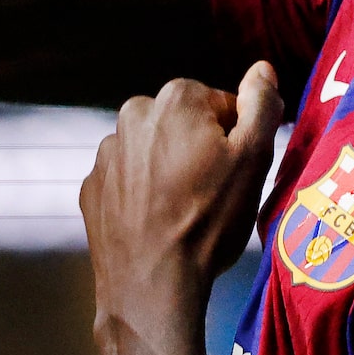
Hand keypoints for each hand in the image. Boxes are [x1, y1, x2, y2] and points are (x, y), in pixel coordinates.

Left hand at [82, 63, 283, 331]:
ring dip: (168, 171)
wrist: (151, 285)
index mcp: (176, 99)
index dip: (235, 140)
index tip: (235, 174)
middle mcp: (132, 114)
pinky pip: (126, 180)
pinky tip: (156, 223)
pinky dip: (141, 194)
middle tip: (212, 195)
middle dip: (198, 150)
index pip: (221, 105)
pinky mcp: (91, 187)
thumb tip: (263, 69)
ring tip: (183, 213)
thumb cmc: (208, 221)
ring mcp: (106, 153)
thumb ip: (261, 106)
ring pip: (152, 152)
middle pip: (182, 124)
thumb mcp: (253, 161)